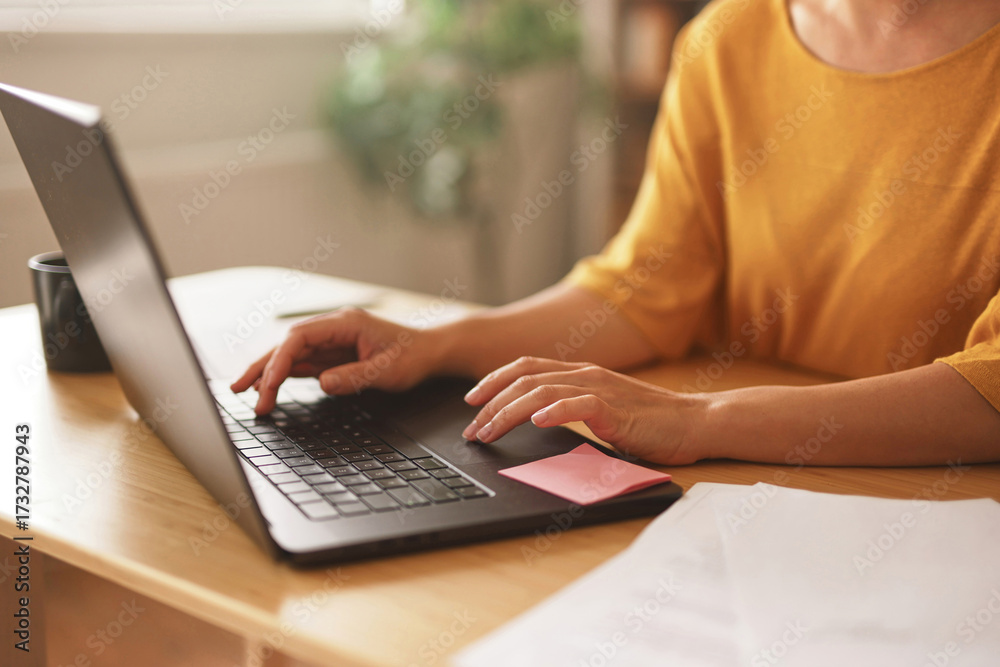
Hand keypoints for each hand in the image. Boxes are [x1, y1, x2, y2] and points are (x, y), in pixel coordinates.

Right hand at [231, 308, 438, 414]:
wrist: (430, 351)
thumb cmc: (413, 356)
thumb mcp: (387, 371)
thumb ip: (353, 376)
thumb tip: (322, 383)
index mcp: (345, 323)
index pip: (300, 337)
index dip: (279, 360)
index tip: (268, 384)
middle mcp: (334, 328)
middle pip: (288, 344)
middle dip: (263, 366)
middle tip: (240, 390)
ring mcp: (332, 340)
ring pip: (291, 354)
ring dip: (268, 372)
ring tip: (244, 392)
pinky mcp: (333, 354)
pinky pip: (303, 363)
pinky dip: (284, 375)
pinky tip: (269, 388)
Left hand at [461, 357, 705, 464]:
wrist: (694, 422)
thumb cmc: (650, 422)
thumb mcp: (602, 411)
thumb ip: (572, 408)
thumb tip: (536, 419)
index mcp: (580, 374)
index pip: (525, 368)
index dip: (493, 381)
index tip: (471, 401)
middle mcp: (586, 375)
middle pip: (524, 379)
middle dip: (490, 403)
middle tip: (472, 428)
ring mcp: (600, 389)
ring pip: (541, 392)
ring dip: (509, 412)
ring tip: (490, 431)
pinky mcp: (616, 409)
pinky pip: (579, 405)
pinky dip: (555, 411)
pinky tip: (538, 422)